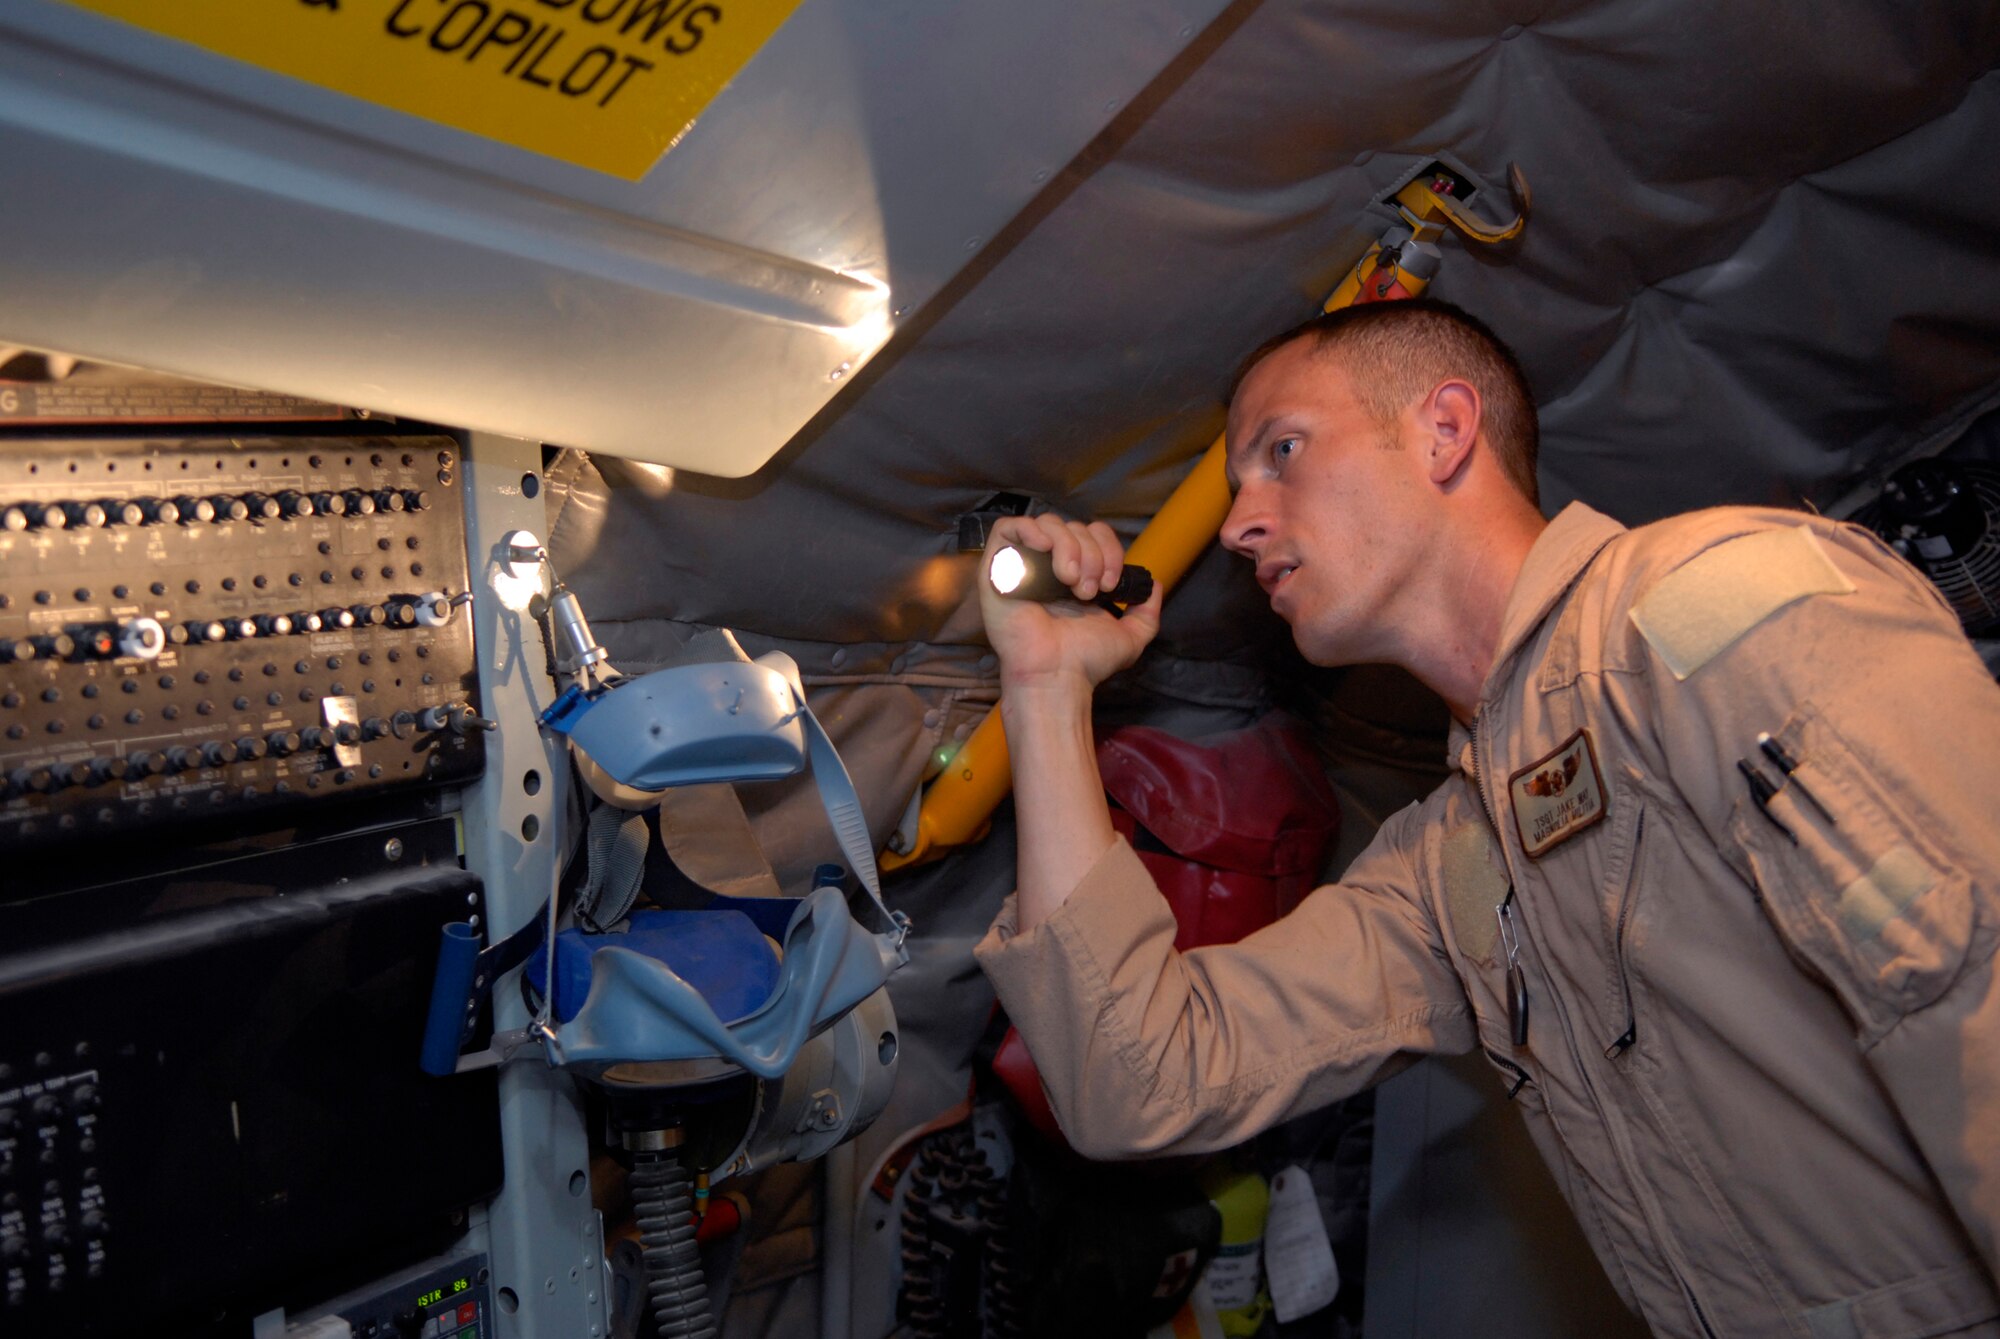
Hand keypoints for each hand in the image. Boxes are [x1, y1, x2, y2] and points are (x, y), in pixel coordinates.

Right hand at [978, 513, 1162, 692]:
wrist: (1058, 675)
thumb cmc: (1086, 662)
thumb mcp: (1129, 638)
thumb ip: (1146, 613)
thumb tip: (1155, 586)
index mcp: (1075, 577)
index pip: (1093, 534)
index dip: (1108, 549)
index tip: (1111, 584)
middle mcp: (1048, 568)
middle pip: (1074, 527)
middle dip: (1091, 555)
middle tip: (1088, 590)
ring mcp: (1022, 567)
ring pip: (1048, 524)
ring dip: (1068, 548)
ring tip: (1069, 582)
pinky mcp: (996, 569)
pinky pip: (1008, 529)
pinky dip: (1030, 531)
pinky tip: (1044, 550)